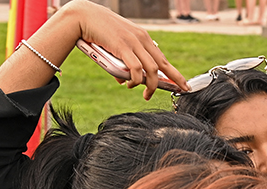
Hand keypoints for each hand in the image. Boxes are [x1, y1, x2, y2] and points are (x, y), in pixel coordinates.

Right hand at [65, 0, 187, 97]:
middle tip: (179, 91)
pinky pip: (136, 68)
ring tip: (145, 94)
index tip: (183, 84)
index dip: (174, 73)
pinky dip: (137, 80)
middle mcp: (142, 39)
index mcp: (143, 37)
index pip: (162, 58)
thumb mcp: (116, 46)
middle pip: (163, 65)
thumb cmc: (98, 32)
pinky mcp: (123, 46)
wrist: (83, 16)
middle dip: (173, 80)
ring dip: (150, 85)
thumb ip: (123, 62)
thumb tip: (125, 81)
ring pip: (152, 69)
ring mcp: (133, 42)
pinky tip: (131, 85)